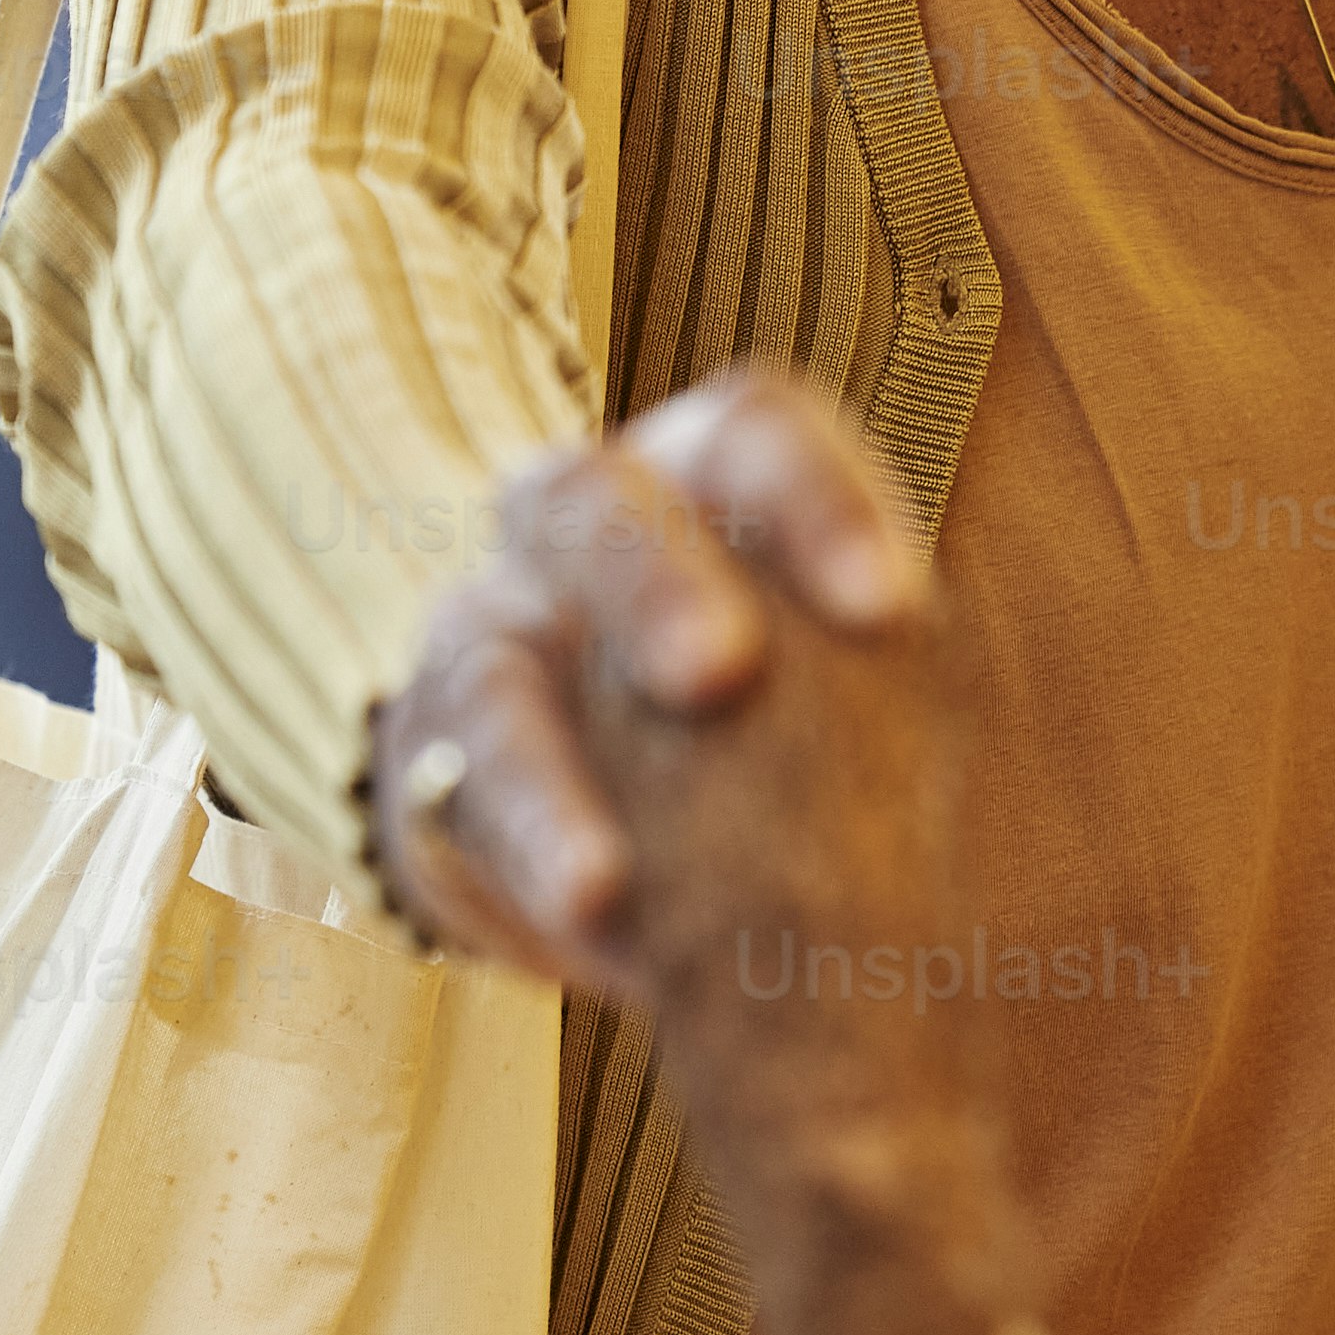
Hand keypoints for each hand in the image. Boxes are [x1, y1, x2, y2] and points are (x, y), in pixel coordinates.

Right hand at [368, 366, 928, 993]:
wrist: (656, 840)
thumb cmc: (792, 727)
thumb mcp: (859, 686)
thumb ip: (876, 671)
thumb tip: (904, 663)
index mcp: (707, 478)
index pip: (752, 434)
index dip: (816, 501)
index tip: (891, 610)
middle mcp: (580, 523)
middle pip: (588, 499)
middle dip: (651, 579)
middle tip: (721, 671)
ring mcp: (488, 625)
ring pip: (491, 653)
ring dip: (550, 765)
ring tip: (606, 879)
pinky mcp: (430, 742)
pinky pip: (459, 784)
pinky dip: (529, 842)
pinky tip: (587, 901)